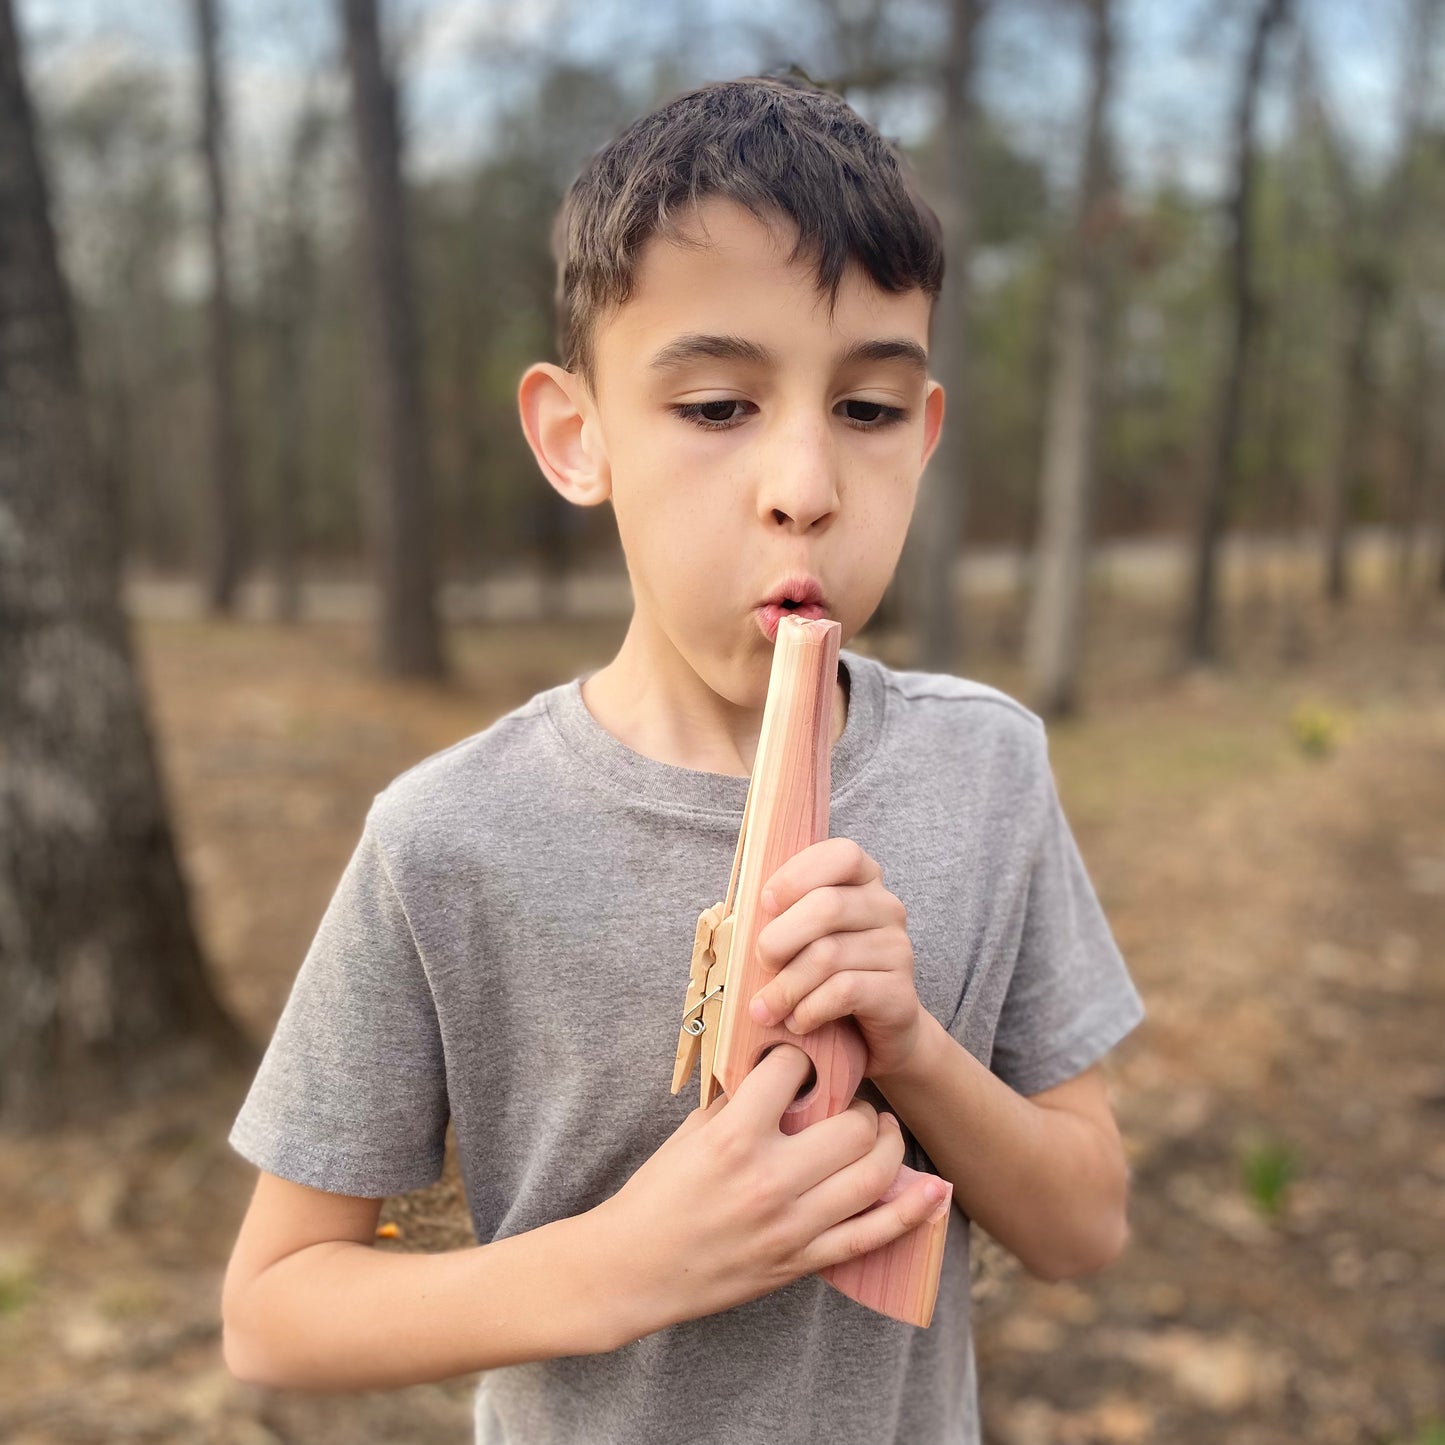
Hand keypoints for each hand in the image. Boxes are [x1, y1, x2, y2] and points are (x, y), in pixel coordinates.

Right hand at [595, 1045, 946, 1342]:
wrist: (633, 1268)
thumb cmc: (657, 1194)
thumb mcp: (691, 1133)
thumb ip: (739, 1100)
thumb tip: (780, 1068)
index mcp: (734, 1137)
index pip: (791, 1072)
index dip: (800, 1058)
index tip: (802, 1062)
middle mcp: (769, 1179)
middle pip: (851, 1126)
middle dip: (859, 1106)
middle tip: (850, 1104)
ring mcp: (791, 1225)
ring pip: (874, 1175)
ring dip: (888, 1145)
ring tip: (880, 1132)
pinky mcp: (801, 1261)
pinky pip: (872, 1235)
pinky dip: (911, 1212)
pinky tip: (932, 1189)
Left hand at [747, 837, 923, 1079]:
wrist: (873, 1033)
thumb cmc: (826, 974)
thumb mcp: (805, 936)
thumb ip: (783, 916)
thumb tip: (739, 920)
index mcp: (865, 881)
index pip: (842, 855)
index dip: (798, 875)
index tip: (765, 903)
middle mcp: (887, 909)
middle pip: (828, 906)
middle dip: (779, 938)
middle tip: (761, 964)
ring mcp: (898, 949)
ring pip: (829, 955)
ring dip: (786, 986)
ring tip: (766, 1007)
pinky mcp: (899, 993)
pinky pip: (844, 992)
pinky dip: (809, 1008)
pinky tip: (797, 1021)